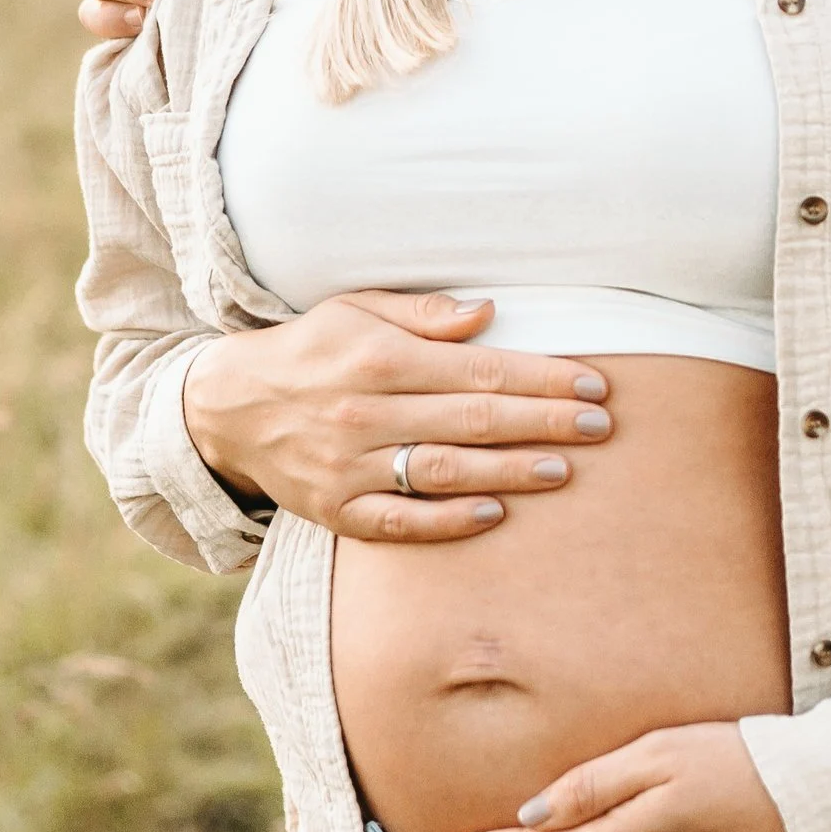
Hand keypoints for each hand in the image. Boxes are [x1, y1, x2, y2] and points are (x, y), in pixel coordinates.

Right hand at [181, 292, 613, 542]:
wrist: (231, 407)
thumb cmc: (312, 350)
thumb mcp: (357, 310)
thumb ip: (424, 314)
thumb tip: (489, 313)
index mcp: (380, 359)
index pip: (478, 369)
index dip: (540, 378)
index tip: (592, 384)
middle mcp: (365, 413)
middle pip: (472, 420)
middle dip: (542, 422)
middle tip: (599, 427)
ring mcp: (350, 466)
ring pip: (443, 472)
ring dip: (509, 472)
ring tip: (564, 470)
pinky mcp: (336, 510)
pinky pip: (399, 521)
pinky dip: (446, 521)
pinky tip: (492, 514)